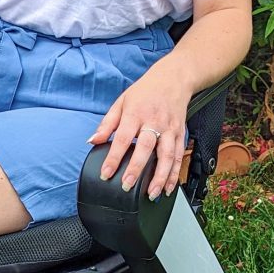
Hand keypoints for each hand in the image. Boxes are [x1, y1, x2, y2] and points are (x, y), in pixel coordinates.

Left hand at [88, 63, 189, 200]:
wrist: (173, 79)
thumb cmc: (145, 91)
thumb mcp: (121, 102)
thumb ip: (107, 124)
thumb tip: (93, 141)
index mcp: (135, 113)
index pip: (123, 138)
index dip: (114, 157)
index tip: (106, 174)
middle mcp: (154, 122)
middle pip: (146, 148)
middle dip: (136, 169)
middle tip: (127, 186)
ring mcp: (169, 128)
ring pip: (167, 156)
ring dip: (160, 177)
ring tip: (151, 193)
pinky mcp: (181, 134)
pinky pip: (178, 157)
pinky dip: (174, 174)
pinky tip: (168, 188)